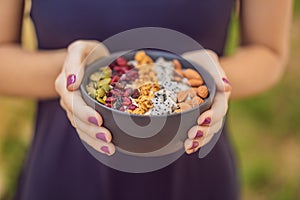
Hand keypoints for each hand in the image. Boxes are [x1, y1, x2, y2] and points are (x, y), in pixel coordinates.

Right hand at [55, 40, 115, 155]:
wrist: (89, 60)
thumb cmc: (88, 52)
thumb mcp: (81, 48)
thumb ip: (74, 59)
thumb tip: (71, 83)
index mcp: (65, 82)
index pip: (72, 100)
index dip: (84, 112)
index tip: (99, 119)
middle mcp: (68, 98)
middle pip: (76, 118)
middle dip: (91, 130)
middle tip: (108, 138)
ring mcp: (74, 108)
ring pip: (80, 127)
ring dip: (93, 139)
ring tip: (110, 148)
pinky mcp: (83, 115)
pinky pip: (85, 129)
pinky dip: (95, 140)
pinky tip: (107, 148)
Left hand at [181, 50, 231, 153]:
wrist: (190, 66)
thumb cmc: (199, 61)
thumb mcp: (207, 59)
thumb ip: (216, 71)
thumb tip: (226, 87)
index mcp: (220, 94)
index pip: (220, 107)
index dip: (213, 115)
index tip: (202, 120)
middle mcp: (215, 106)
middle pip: (215, 124)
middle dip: (205, 131)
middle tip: (191, 135)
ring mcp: (207, 114)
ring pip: (208, 132)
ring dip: (199, 140)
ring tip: (188, 146)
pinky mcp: (196, 119)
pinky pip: (199, 132)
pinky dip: (194, 141)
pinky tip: (186, 147)